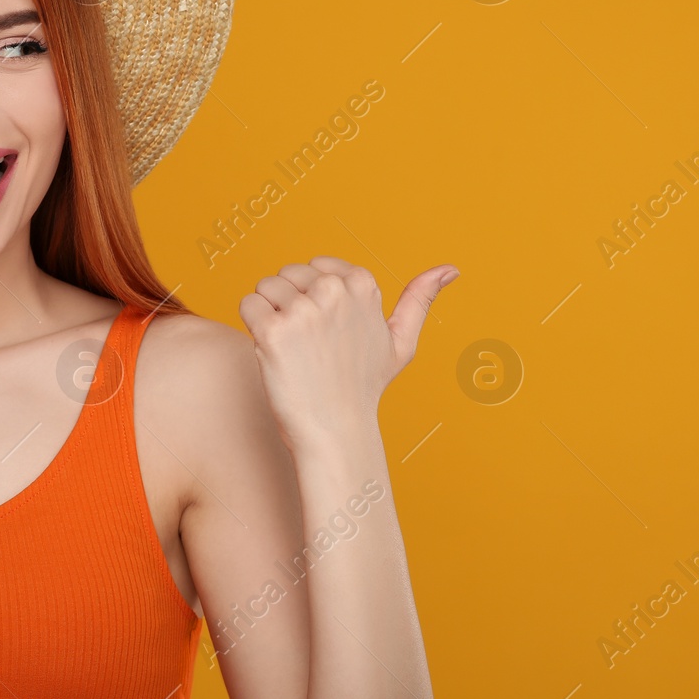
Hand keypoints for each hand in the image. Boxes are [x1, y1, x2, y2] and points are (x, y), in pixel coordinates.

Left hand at [239, 255, 459, 455]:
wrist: (335, 432)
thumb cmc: (363, 387)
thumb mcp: (400, 342)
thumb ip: (420, 299)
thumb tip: (450, 269)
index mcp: (363, 284)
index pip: (316, 266)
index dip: (314, 298)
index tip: (327, 331)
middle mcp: (334, 291)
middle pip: (288, 274)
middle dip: (290, 303)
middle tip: (308, 345)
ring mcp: (303, 311)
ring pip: (265, 286)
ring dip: (269, 314)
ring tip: (291, 348)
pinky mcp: (273, 331)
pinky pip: (247, 305)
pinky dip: (252, 326)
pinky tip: (272, 352)